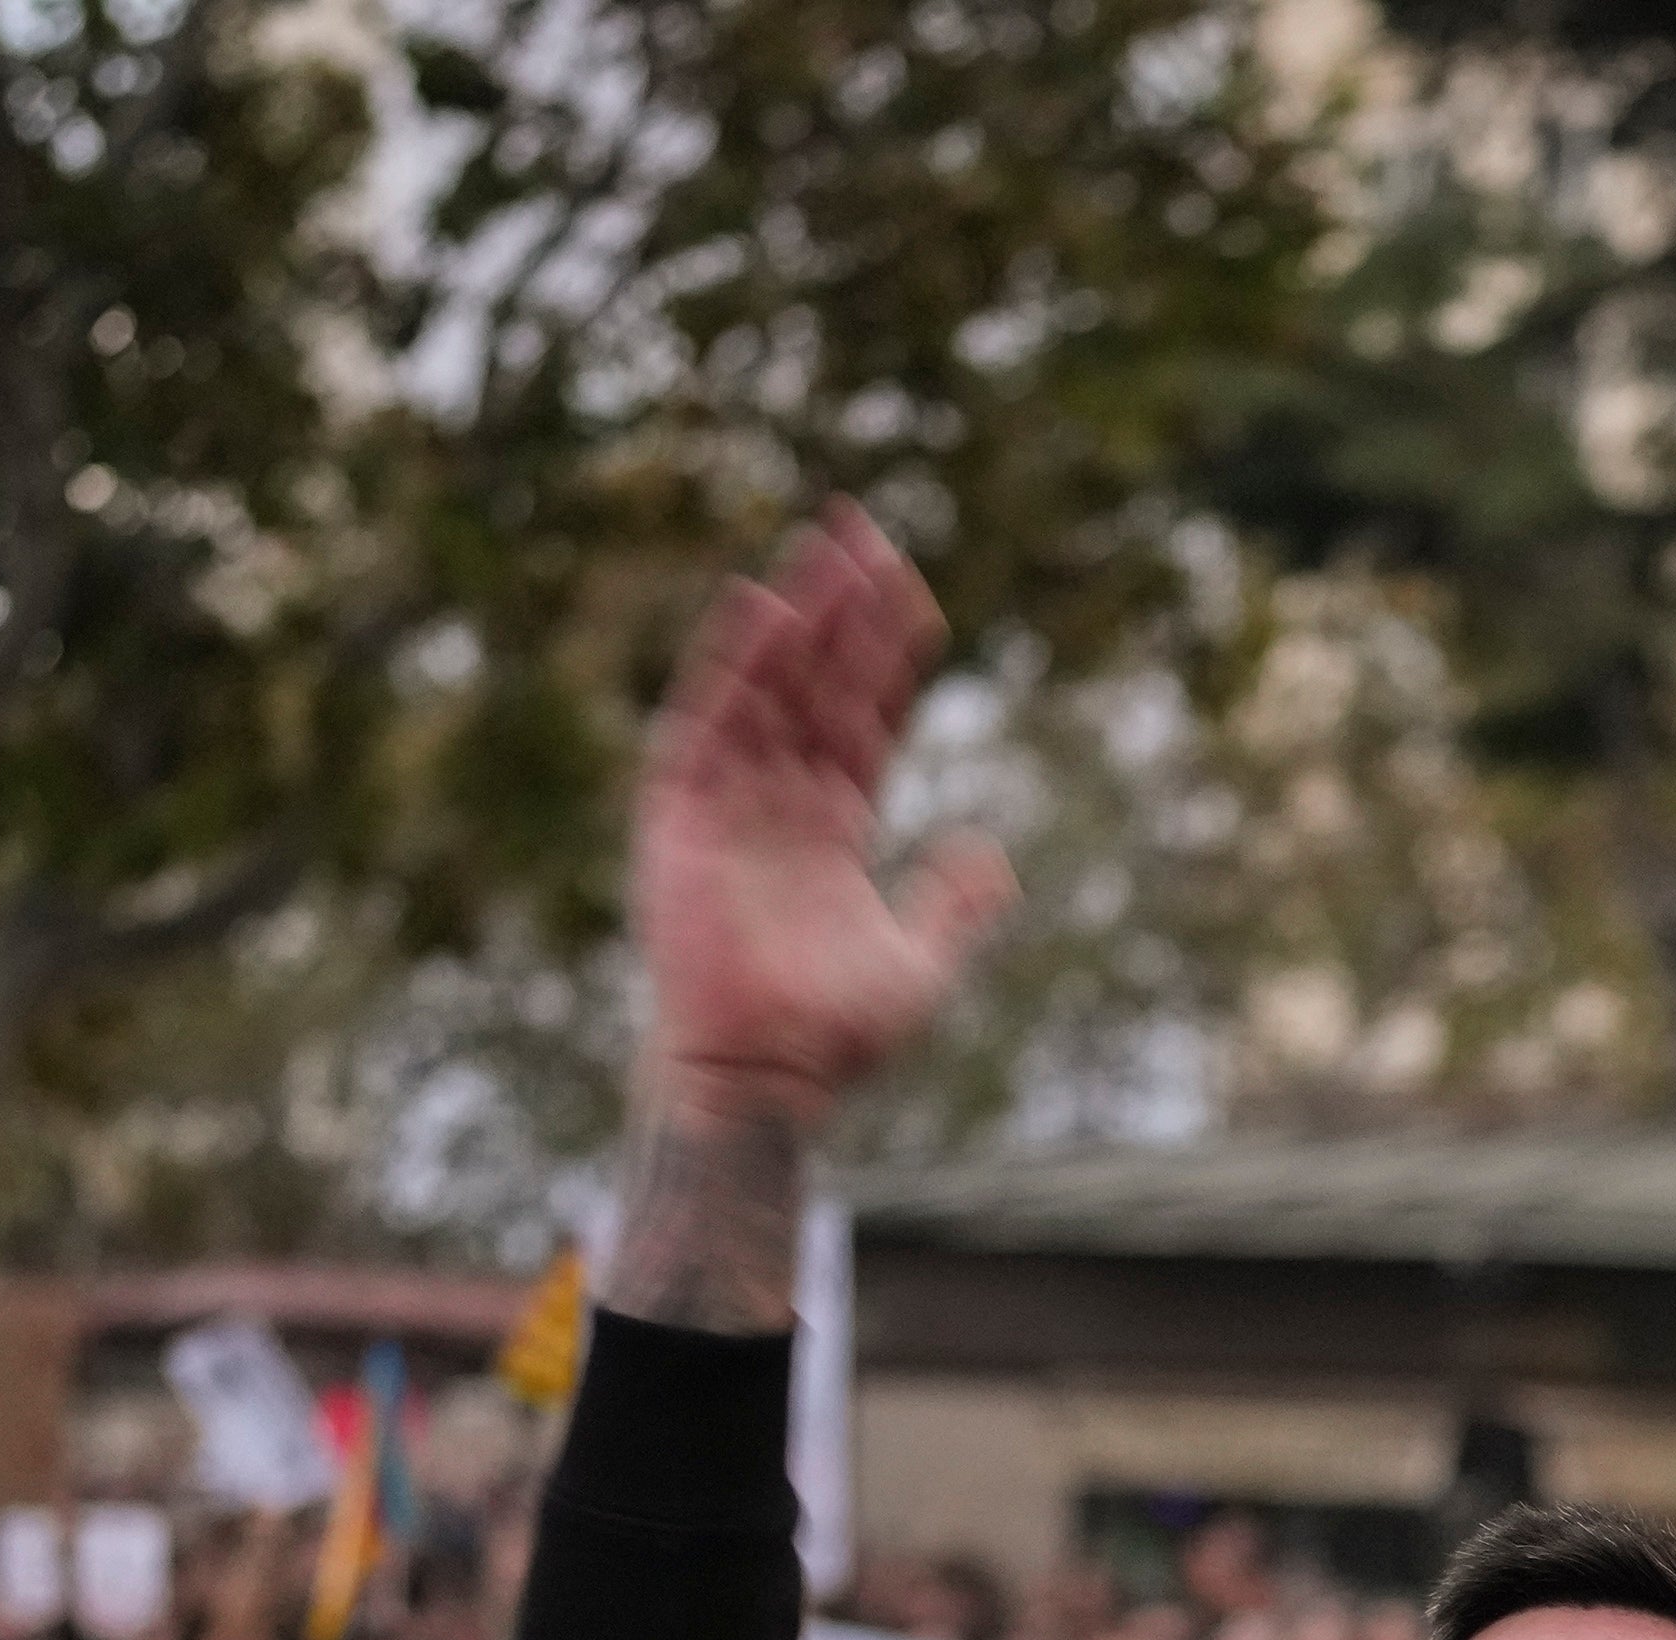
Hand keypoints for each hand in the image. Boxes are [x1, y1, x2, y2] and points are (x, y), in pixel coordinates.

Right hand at [629, 511, 1017, 1138]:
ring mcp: (729, 804)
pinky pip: (708, 724)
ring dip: (796, 620)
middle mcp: (780, 803)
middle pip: (816, 684)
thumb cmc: (832, 1039)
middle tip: (864, 527)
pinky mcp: (682, 816)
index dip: (887, 656)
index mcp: (835, 828)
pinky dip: (732, 668)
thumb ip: (954, 907)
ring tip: (825, 550)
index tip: (913, 591)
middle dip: (841, 610)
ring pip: (767, 689)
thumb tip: (993, 856)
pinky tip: (763, 610)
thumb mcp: (918, 966)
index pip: (865, 717)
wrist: (761, 1077)